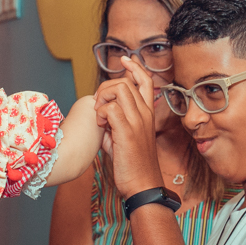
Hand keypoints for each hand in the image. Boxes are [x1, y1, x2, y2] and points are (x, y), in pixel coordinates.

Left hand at [94, 57, 163, 198]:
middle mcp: (145, 114)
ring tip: (99, 116)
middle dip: (106, 87)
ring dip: (102, 99)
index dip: (135, 66)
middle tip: (98, 105)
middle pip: (126, 81)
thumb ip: (115, 123)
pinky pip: (111, 107)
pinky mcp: (127, 131)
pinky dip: (101, 113)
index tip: (125, 59)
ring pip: (118, 89)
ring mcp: (137, 121)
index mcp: (147, 114)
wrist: (142, 185)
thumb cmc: (133, 164)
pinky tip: (100, 125)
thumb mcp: (124, 138)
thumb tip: (102, 117)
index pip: (146, 80)